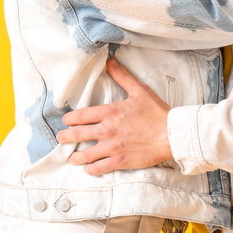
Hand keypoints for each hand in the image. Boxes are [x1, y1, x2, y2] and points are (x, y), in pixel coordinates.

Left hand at [55, 58, 173, 174]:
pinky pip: (99, 168)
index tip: (67, 121)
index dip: (70, 119)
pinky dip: (90, 169)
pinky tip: (88, 169)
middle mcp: (107, 130)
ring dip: (75, 156)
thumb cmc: (157, 112)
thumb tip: (110, 62)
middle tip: (61, 138)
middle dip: (66, 137)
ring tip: (72, 157)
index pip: (81, 116)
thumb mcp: (139, 90)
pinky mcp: (120, 160)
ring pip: (85, 154)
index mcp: (110, 112)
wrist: (171, 134)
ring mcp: (113, 147)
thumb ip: (122, 76)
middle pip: (78, 135)